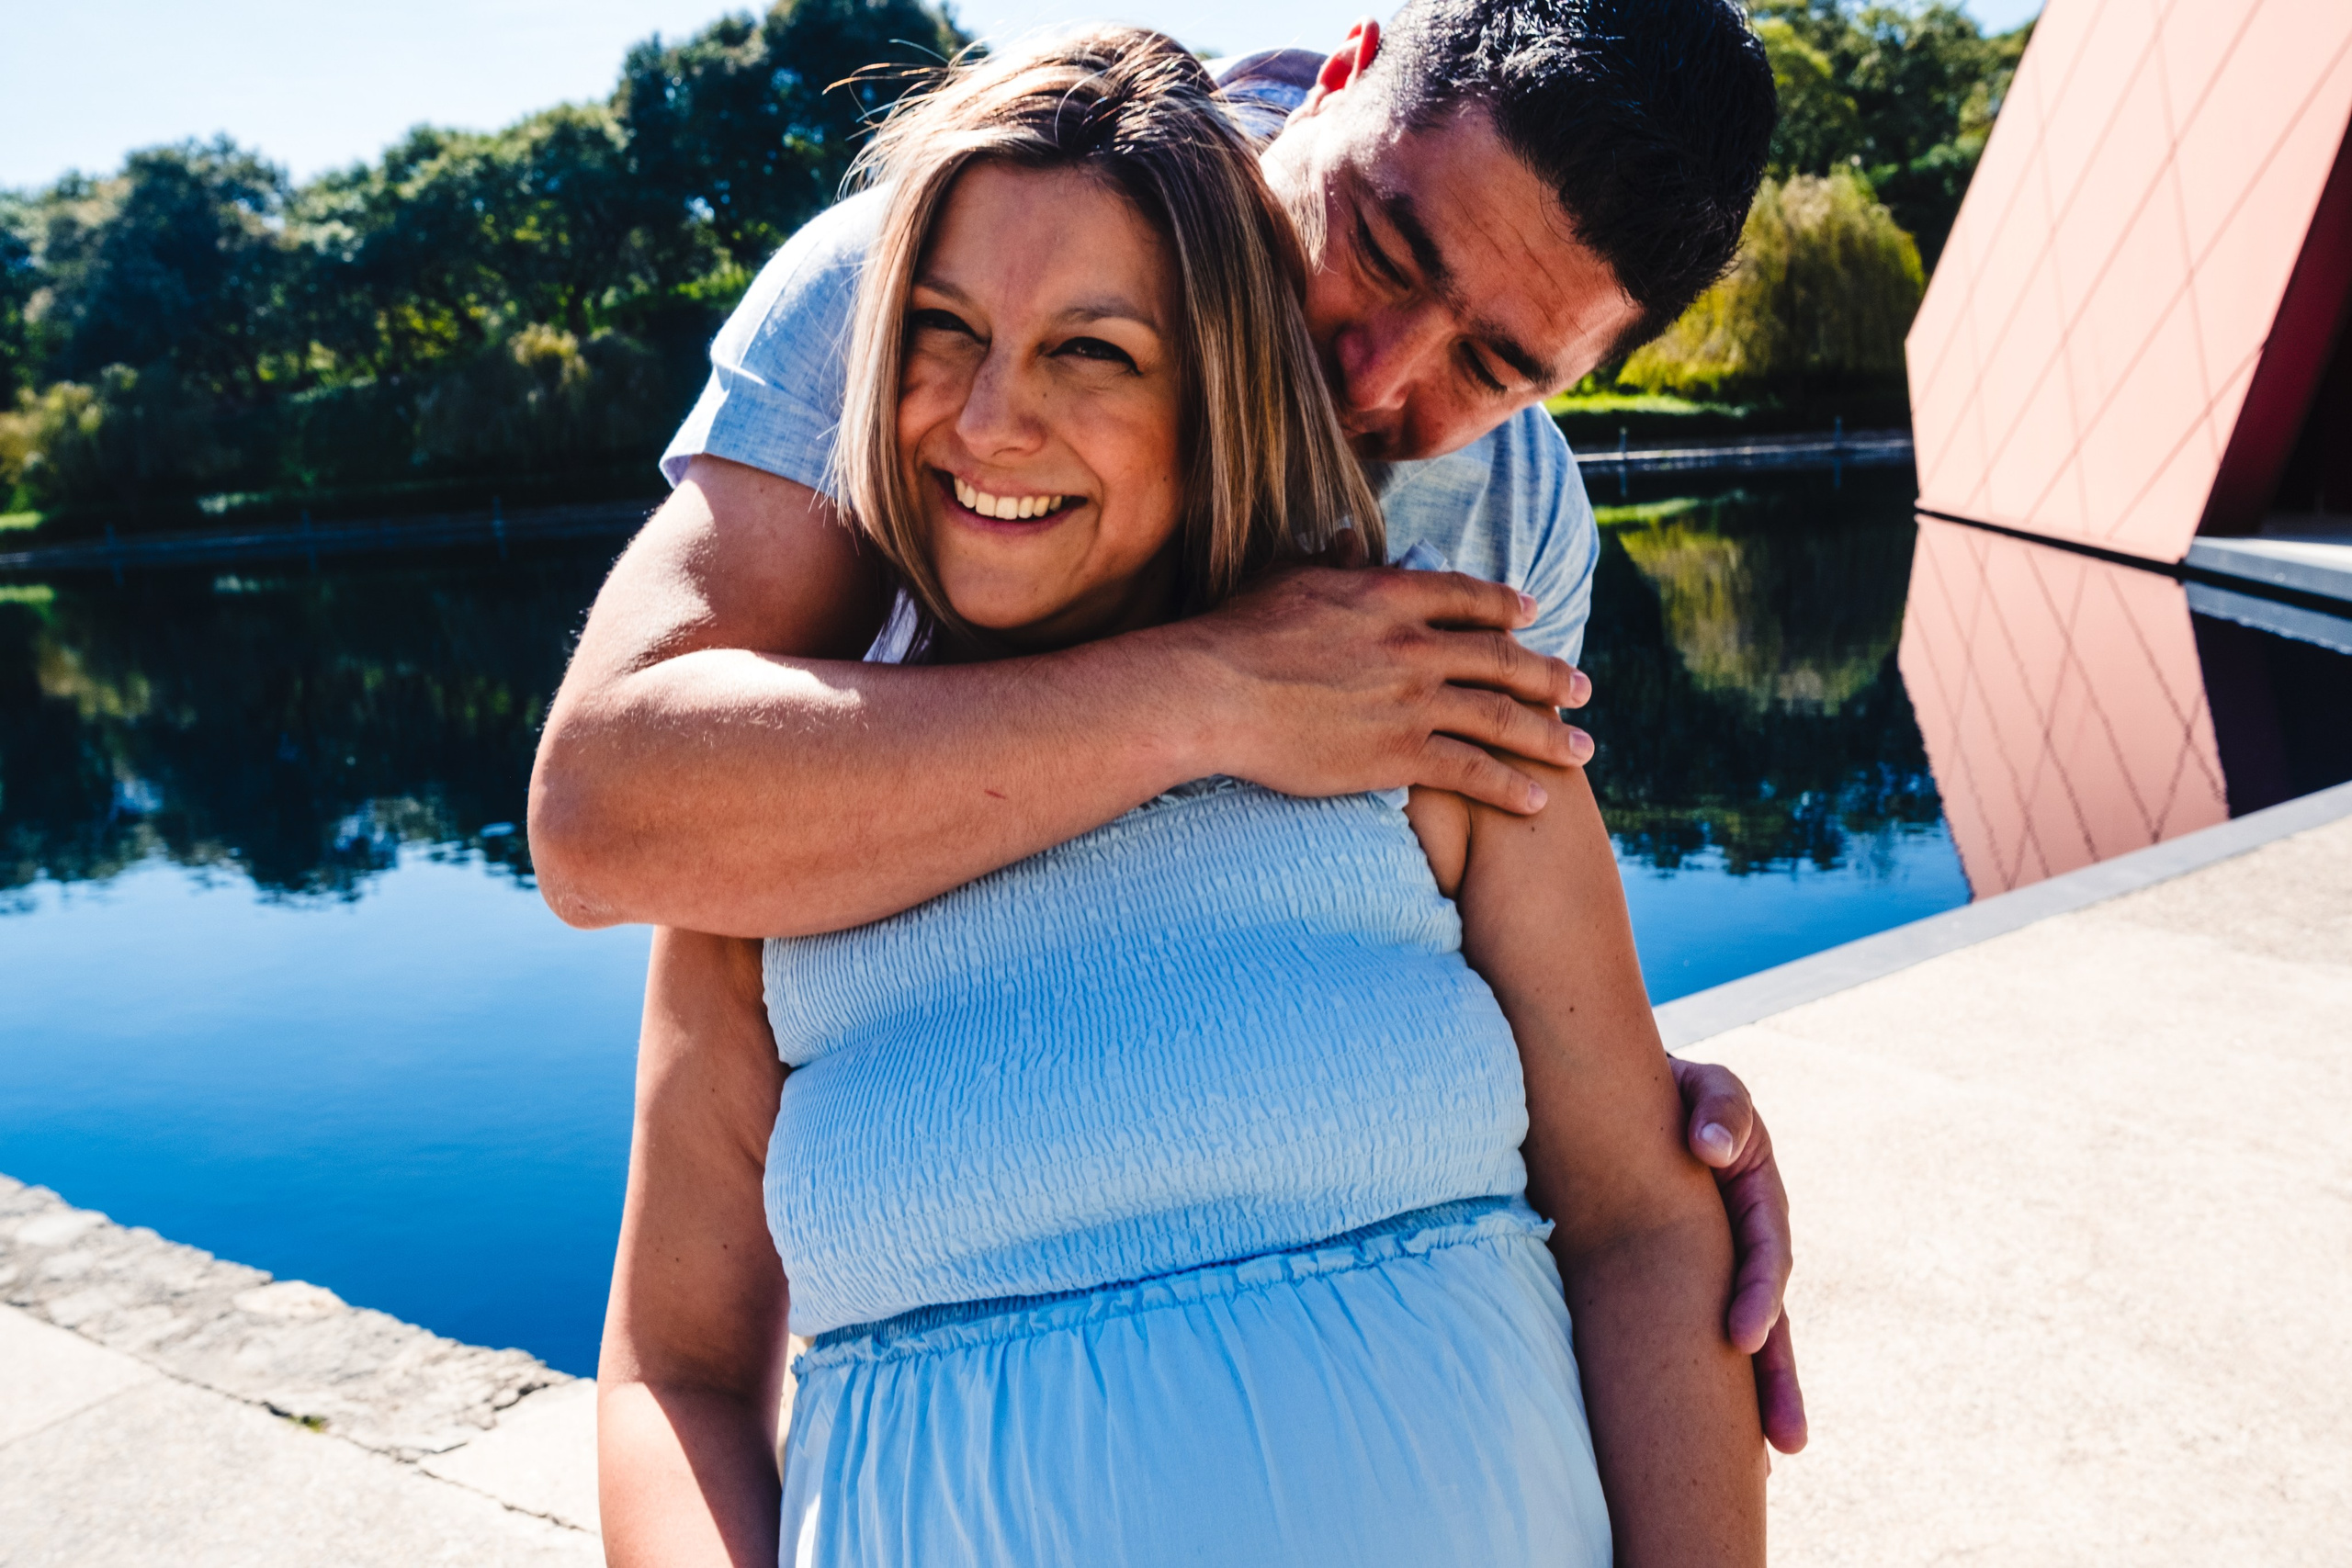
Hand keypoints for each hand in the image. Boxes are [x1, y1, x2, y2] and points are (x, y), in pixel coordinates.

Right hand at [1173, 536, 1595, 814]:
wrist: (1211, 691)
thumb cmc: (1233, 634)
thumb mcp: (1285, 579)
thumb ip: (1327, 563)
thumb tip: (1344, 541)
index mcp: (1386, 596)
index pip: (1464, 598)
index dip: (1504, 607)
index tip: (1533, 617)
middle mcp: (1412, 646)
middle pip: (1500, 659)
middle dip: (1548, 676)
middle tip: (1583, 688)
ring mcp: (1411, 701)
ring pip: (1501, 717)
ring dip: (1549, 735)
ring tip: (1582, 750)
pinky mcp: (1398, 754)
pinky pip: (1472, 771)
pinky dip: (1511, 785)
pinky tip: (1539, 798)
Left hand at [1671, 1057, 1807, 1453]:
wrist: (1623, 1098)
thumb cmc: (1670, 1091)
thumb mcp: (1706, 1088)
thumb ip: (1719, 1108)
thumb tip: (1709, 1147)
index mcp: (1756, 1195)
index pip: (1766, 1254)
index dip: (1757, 1296)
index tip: (1740, 1338)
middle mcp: (1745, 1241)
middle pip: (1770, 1317)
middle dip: (1774, 1380)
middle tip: (1786, 1441)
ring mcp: (1718, 1265)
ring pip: (1744, 1339)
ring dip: (1754, 1397)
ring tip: (1767, 1460)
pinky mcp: (1681, 1283)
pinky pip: (1692, 1335)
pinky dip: (1708, 1385)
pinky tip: (1709, 1440)